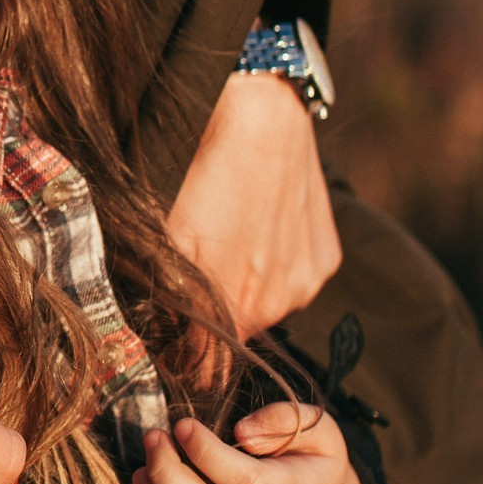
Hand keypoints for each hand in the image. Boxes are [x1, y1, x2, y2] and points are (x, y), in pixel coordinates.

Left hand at [167, 72, 339, 336]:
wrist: (260, 115)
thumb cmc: (199, 168)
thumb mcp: (167, 232)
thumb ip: (166, 293)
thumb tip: (158, 337)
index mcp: (226, 307)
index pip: (205, 368)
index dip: (183, 355)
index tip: (168, 337)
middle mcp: (271, 306)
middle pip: (235, 336)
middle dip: (212, 317)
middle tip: (196, 273)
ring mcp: (303, 283)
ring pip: (265, 307)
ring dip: (244, 288)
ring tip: (229, 237)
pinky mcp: (324, 259)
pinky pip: (293, 279)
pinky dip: (275, 264)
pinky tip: (259, 224)